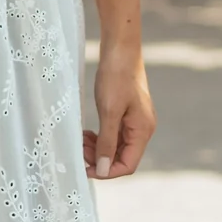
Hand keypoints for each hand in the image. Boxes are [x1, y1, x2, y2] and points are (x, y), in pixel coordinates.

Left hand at [83, 46, 154, 179]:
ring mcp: (134, 122)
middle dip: (99, 159)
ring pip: (115, 147)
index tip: (85, 168)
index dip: (107, 171)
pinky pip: (112, 135)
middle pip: (121, 157)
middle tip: (79, 150)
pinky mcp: (126, 114)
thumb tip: (103, 169)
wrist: (120, 50)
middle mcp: (141, 129)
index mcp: (142, 131)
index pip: (127, 165)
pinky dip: (99, 138)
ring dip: (97, 149)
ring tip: (80, 141)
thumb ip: (107, 142)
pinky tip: (86, 134)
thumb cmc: (116, 77)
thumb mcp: (109, 112)